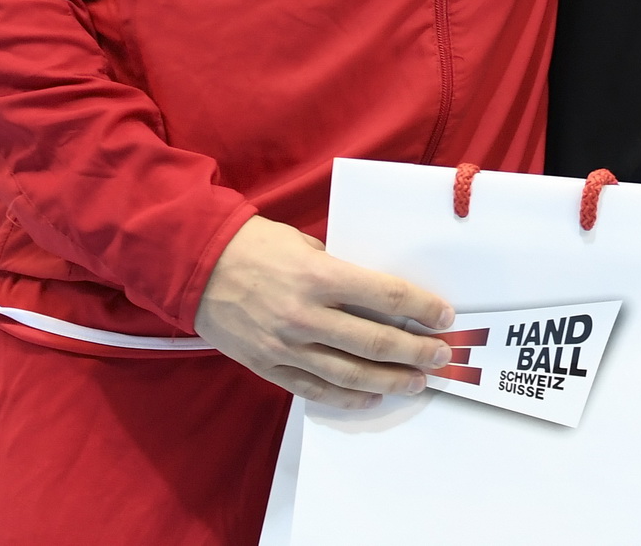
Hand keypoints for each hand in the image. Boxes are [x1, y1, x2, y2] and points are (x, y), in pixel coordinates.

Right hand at [194, 216, 455, 408]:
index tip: (444, 316)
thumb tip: (378, 295)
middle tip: (440, 356)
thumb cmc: (256, 246)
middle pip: (375, 341)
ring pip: (349, 374)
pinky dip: (346, 397)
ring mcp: (285, 346)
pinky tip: (371, 397)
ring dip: (390, 381)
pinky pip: (314, 388)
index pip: (386, 296)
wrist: (196, 266)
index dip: (422, 308)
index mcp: (320, 276)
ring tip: (416, 382)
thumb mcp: (306, 244)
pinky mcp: (267, 366)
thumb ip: (340, 270)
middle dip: (415, 351)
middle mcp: (305, 315)